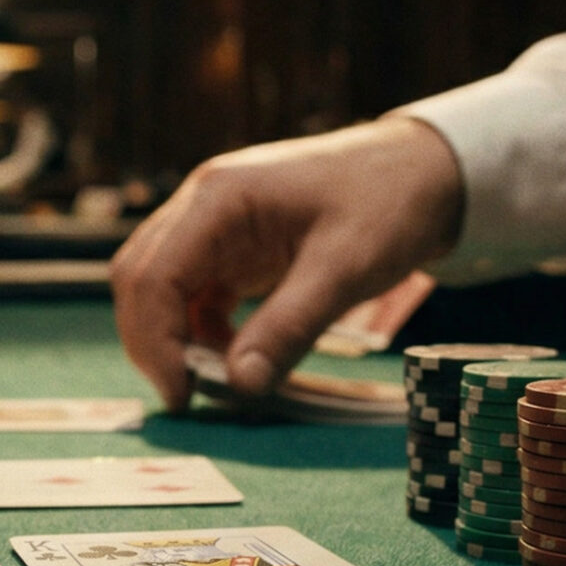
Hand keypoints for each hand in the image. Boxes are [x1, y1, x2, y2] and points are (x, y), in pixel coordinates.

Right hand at [110, 117, 463, 410]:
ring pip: (162, 284)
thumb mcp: (345, 269)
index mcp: (219, 199)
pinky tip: (235, 355)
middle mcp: (204, 204)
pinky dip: (202, 328)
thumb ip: (289, 326)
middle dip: (153, 341)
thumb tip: (240, 386)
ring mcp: (216, 222)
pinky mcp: (235, 242)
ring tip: (214, 381)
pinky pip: (196, 289)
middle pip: (141, 277)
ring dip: (174, 336)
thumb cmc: (388, 204)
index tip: (183, 393)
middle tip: (188, 396)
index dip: (155, 341)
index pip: (153, 275)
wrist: (424, 169)